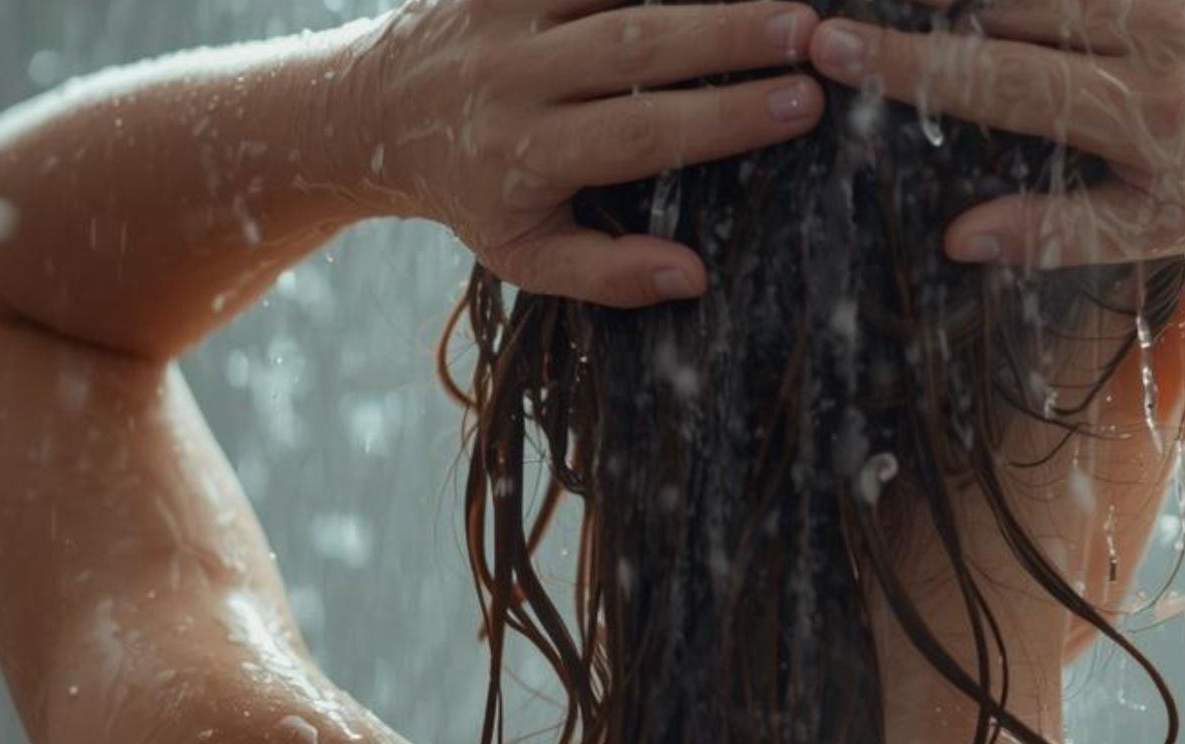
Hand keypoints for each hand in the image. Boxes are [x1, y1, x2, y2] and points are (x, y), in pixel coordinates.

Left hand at [360, 0, 824, 305]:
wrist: (375, 114)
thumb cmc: (475, 195)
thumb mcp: (526, 258)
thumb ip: (608, 275)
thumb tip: (696, 276)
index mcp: (528, 156)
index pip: (643, 133)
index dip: (725, 117)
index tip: (801, 105)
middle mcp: (516, 77)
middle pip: (636, 47)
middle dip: (728, 34)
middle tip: (808, 29)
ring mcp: (506, 12)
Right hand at [805, 0, 1184, 267]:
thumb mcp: (1157, 221)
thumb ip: (1057, 232)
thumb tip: (956, 240)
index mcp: (1134, 111)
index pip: (997, 82)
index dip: (908, 66)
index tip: (830, 47)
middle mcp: (1141, 30)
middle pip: (999, 8)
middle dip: (913, 10)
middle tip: (831, 18)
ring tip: (887, 7)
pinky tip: (958, 4)